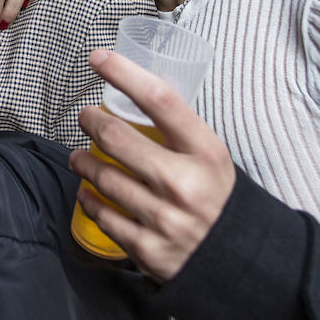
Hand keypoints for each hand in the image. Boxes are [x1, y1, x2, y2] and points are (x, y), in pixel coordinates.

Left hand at [69, 49, 234, 280]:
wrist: (239, 260)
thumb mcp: (212, 156)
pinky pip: (104, 216)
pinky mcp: (147, 249)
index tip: (99, 59)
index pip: (158, 99)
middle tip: (85, 117)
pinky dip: (89, 200)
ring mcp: (164, 218)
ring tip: (79, 156)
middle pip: (117, 138)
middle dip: (91, 121)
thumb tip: (135, 91)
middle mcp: (183, 183)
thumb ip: (179, 131)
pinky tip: (87, 192)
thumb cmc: (217, 196)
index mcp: (205, 152)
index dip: (123, 73)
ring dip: (83, 162)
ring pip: (104, 178)